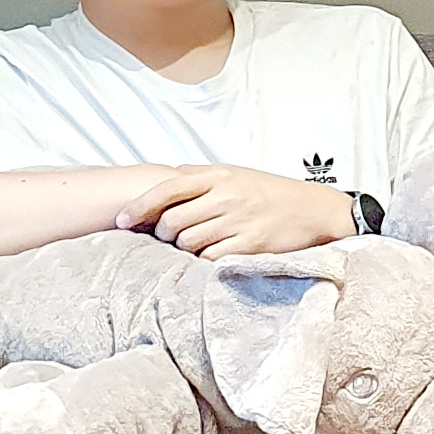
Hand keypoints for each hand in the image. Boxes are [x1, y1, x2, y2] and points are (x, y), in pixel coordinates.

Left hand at [117, 167, 357, 259]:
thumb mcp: (236, 174)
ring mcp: (238, 222)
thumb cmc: (270, 192)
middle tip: (173, 235)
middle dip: (164, 233)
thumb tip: (162, 182)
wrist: (313, 210)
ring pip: (187, 243)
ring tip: (197, 243)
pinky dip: (204, 260)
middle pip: (171, 221)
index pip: (166, 189)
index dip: (138, 207)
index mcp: (220, 175)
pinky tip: (213, 253)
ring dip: (184, 248)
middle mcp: (227, 196)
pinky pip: (209, 259)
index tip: (120, 220)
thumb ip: (200, 177)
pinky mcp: (249, 246)